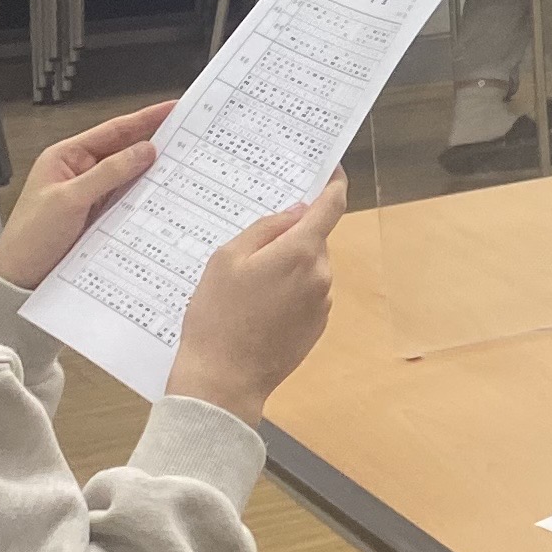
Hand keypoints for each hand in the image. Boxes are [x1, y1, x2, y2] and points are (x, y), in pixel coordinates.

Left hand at [0, 101, 173, 289]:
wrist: (19, 278)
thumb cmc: (31, 237)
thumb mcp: (69, 200)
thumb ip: (108, 173)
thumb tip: (143, 151)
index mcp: (66, 157)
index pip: (113, 131)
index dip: (144, 119)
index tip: (172, 109)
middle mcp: (79, 171)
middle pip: (123, 150)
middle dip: (154, 142)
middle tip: (187, 135)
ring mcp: (90, 193)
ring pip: (128, 175)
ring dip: (151, 171)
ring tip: (182, 162)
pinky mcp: (98, 215)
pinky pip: (126, 198)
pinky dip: (143, 194)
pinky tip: (161, 192)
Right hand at [168, 176, 344, 421]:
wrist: (223, 381)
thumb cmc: (217, 316)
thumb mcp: (227, 259)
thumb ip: (266, 229)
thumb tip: (298, 213)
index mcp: (302, 252)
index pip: (332, 206)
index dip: (334, 184)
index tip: (332, 169)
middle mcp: (321, 275)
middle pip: (315, 239)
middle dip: (291, 236)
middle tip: (254, 245)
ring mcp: (322, 303)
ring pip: (309, 267)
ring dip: (287, 266)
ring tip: (246, 286)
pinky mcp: (317, 326)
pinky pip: (306, 293)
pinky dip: (288, 291)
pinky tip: (256, 307)